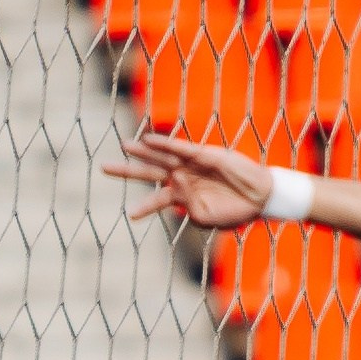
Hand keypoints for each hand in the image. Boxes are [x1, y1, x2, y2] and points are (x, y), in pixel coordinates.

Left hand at [104, 131, 275, 228]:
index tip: (130, 215)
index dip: (143, 207)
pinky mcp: (203, 155)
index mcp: (182, 196)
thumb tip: (178, 203)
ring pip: (160, 156)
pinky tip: (148, 140)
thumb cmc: (234, 212)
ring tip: (123, 146)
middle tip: (103, 168)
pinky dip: (164, 144)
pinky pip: (179, 148)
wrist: (258, 199)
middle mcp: (182, 178)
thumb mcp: (206, 219)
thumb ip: (188, 212)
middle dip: (127, 171)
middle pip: (149, 173)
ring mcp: (191, 165)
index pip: (156, 200)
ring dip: (142, 151)